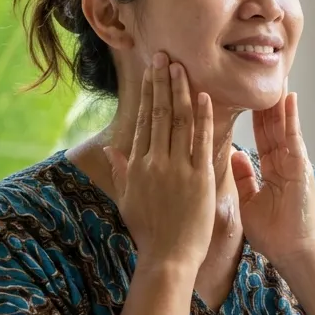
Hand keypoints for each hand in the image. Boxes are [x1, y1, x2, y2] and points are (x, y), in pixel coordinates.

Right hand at [104, 52, 214, 272]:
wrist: (167, 258)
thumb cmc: (149, 232)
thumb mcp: (128, 200)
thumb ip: (121, 171)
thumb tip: (111, 149)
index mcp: (138, 166)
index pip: (144, 121)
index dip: (149, 94)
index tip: (152, 72)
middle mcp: (154, 162)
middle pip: (158, 113)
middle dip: (161, 83)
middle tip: (164, 56)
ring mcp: (176, 168)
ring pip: (178, 121)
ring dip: (180, 91)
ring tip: (181, 67)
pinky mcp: (198, 178)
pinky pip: (200, 140)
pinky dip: (202, 116)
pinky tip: (203, 95)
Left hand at [231, 91, 314, 268]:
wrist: (291, 252)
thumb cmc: (272, 233)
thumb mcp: (250, 202)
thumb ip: (245, 177)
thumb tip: (235, 154)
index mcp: (272, 170)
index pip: (262, 136)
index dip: (256, 116)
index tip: (245, 95)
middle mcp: (284, 163)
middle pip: (273, 126)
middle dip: (267, 102)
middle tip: (260, 76)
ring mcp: (294, 163)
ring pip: (284, 126)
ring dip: (279, 102)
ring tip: (275, 76)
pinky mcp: (300, 167)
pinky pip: (294, 138)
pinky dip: (291, 118)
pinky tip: (288, 98)